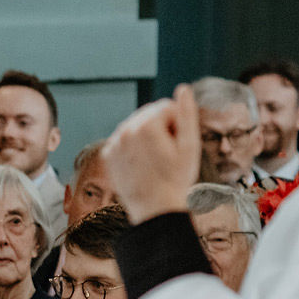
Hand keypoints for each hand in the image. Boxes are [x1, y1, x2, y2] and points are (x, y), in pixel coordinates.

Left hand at [103, 83, 203, 223]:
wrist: (155, 209)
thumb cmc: (177, 178)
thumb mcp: (190, 146)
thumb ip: (187, 114)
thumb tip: (183, 89)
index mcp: (146, 124)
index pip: (167, 106)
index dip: (178, 124)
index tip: (178, 145)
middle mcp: (125, 129)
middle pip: (150, 114)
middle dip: (162, 127)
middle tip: (167, 153)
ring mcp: (114, 142)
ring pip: (136, 125)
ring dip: (148, 136)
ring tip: (155, 159)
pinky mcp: (108, 154)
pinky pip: (124, 139)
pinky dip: (133, 146)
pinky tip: (142, 163)